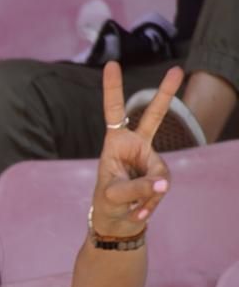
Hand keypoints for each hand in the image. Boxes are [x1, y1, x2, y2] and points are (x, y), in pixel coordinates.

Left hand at [91, 61, 177, 238]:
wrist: (118, 222)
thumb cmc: (108, 204)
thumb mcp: (114, 197)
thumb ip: (136, 189)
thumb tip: (163, 184)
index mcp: (115, 143)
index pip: (114, 112)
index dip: (112, 89)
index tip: (111, 64)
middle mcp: (134, 146)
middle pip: (152, 116)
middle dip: (166, 93)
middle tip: (178, 69)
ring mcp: (150, 158)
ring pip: (160, 174)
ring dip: (146, 196)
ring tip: (132, 208)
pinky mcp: (160, 173)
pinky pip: (162, 187)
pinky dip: (151, 203)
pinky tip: (139, 211)